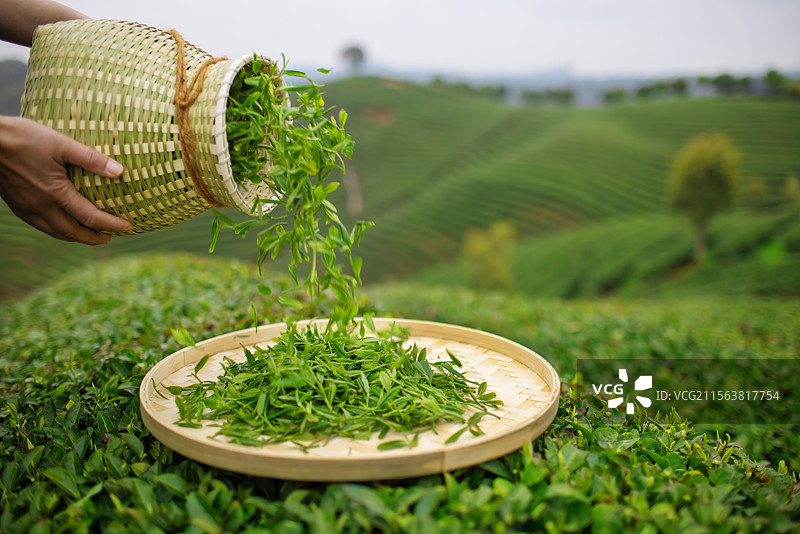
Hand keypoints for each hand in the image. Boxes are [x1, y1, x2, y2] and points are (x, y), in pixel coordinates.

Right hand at [0, 116, 132, 244]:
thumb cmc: (22, 138)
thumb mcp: (61, 143)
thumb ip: (91, 159)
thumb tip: (119, 171)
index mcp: (55, 194)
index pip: (90, 218)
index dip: (111, 224)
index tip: (127, 226)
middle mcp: (41, 207)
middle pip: (72, 233)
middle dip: (93, 238)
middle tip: (109, 238)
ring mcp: (26, 208)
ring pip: (54, 232)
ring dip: (75, 237)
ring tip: (89, 234)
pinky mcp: (16, 204)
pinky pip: (40, 225)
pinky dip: (56, 230)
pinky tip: (61, 224)